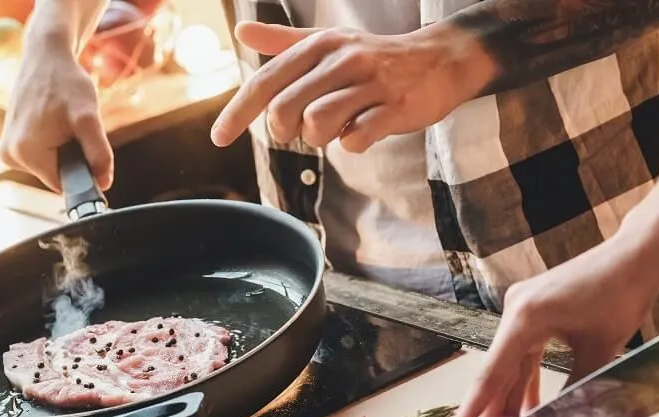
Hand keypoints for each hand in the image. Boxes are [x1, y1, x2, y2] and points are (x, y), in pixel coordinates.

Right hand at [0, 30, 112, 192]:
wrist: (46, 57)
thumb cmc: (66, 83)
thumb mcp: (89, 118)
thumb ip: (99, 153)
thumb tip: (104, 182)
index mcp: (26, 153)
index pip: (65, 185)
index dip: (83, 171)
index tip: (87, 147)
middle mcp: (10, 156)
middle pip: (56, 176)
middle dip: (72, 157)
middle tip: (73, 129)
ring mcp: (7, 151)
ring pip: (50, 167)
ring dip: (62, 150)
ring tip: (61, 122)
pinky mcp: (9, 144)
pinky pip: (40, 157)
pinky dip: (52, 145)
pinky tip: (51, 122)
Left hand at [209, 21, 493, 152]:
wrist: (440, 60)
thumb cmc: (378, 59)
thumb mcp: (330, 45)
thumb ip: (285, 42)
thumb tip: (242, 30)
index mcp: (319, 46)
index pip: (265, 81)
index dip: (237, 112)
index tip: (218, 138)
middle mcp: (341, 59)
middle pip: (286, 108)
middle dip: (286, 130)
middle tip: (303, 130)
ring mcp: (370, 83)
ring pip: (318, 123)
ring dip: (320, 139)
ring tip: (337, 130)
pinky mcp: (396, 107)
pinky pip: (357, 137)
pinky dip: (354, 143)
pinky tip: (364, 132)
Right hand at [449, 224, 658, 416]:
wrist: (636, 254)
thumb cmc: (623, 295)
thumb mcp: (600, 351)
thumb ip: (575, 390)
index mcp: (525, 319)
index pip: (490, 376)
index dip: (471, 415)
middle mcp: (514, 310)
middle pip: (495, 372)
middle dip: (488, 412)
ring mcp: (522, 309)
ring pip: (509, 364)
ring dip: (509, 398)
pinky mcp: (534, 310)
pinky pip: (523, 352)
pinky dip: (525, 379)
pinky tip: (528, 408)